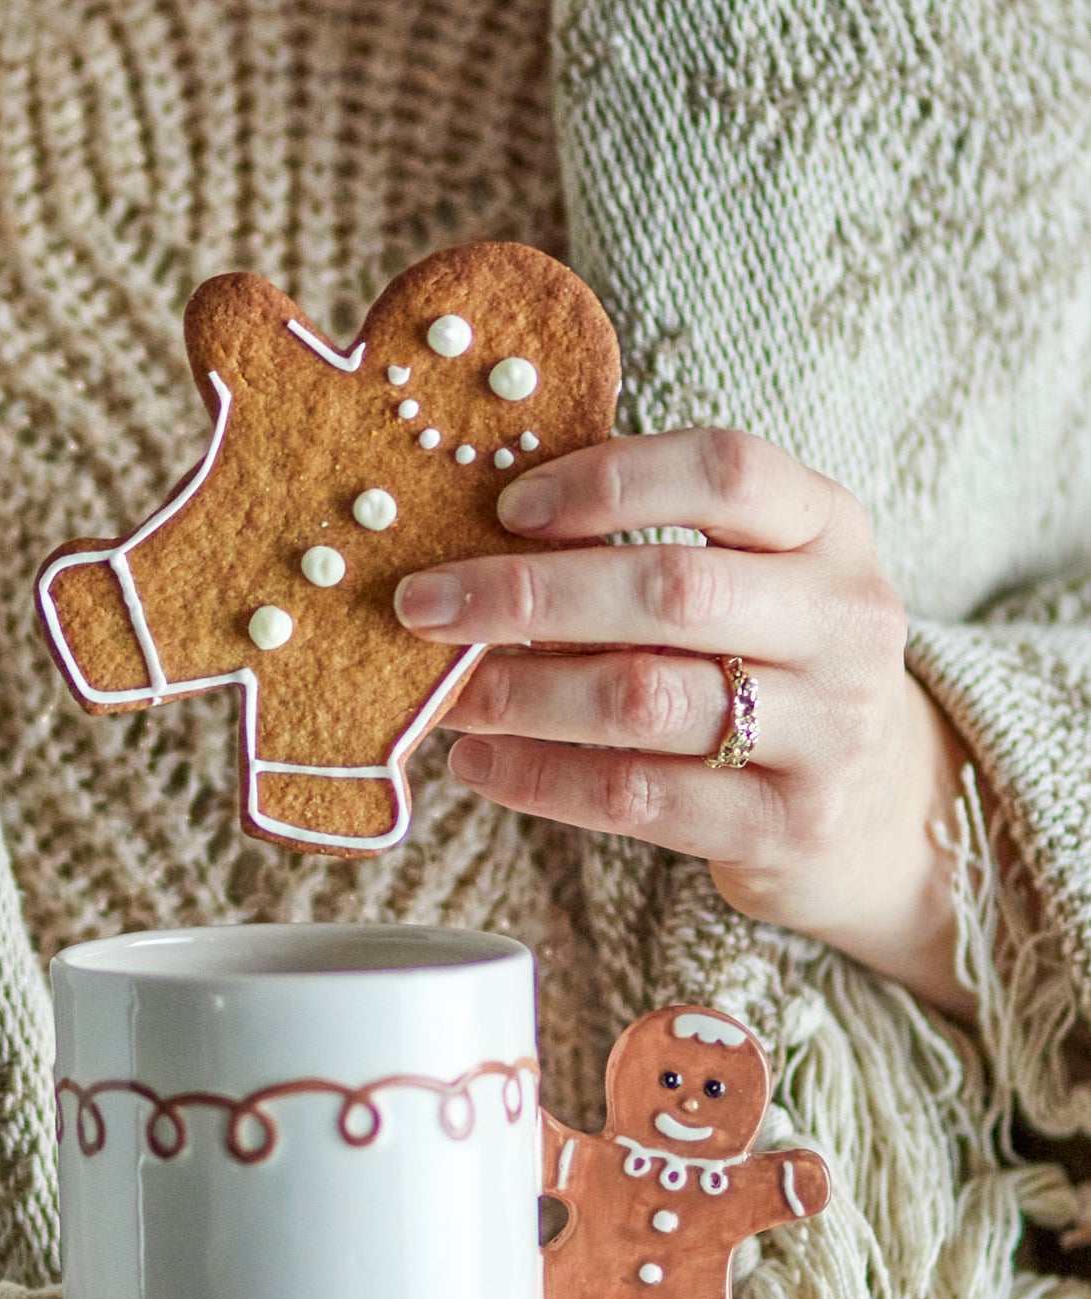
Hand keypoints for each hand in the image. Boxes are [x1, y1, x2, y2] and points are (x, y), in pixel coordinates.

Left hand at [395, 429, 973, 1015]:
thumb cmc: (772, 671)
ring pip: (644, 698)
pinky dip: (542, 779)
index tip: (505, 507)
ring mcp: (828, 730)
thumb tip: (477, 538)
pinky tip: (481, 764)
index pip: (726, 471)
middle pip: (672, 589)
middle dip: (526, 595)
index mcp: (831, 530)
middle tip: (423, 605)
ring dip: (521, 693)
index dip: (608, 480)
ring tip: (446, 694)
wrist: (876, 814)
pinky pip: (639, 796)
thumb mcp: (750, 584)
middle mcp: (845, 622)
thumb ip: (645, 550)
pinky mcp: (787, 825)